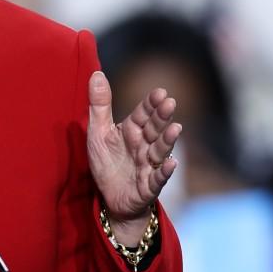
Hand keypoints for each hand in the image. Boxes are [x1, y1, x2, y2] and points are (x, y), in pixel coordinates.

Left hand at [86, 72, 180, 244]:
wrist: (110, 198)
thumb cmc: (107, 162)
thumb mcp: (98, 132)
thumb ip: (99, 105)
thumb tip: (96, 73)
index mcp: (132, 131)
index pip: (143, 114)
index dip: (151, 104)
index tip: (160, 92)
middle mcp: (144, 146)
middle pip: (154, 129)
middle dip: (162, 117)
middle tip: (170, 103)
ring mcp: (148, 165)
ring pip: (159, 151)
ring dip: (167, 140)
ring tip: (175, 128)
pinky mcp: (148, 186)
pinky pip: (158, 178)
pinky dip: (165, 171)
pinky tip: (171, 163)